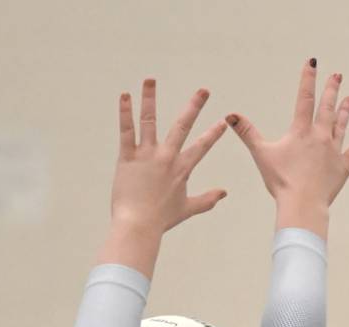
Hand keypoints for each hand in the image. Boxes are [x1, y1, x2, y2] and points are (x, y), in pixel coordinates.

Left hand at [110, 80, 227, 232]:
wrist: (139, 225)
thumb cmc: (162, 219)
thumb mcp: (188, 209)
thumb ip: (207, 199)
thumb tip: (223, 193)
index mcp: (182, 170)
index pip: (202, 147)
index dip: (214, 133)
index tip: (223, 120)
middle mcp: (167, 158)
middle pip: (182, 126)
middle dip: (194, 106)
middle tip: (203, 90)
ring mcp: (147, 156)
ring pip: (150, 121)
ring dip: (150, 99)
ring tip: (150, 80)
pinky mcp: (127, 157)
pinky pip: (126, 131)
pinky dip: (125, 112)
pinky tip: (125, 96)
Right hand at [227, 59, 348, 235]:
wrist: (303, 205)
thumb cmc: (281, 181)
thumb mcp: (261, 154)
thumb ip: (247, 132)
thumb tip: (230, 115)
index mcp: (301, 131)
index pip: (304, 99)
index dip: (308, 79)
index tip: (312, 62)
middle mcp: (320, 137)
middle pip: (327, 108)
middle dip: (331, 90)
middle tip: (337, 75)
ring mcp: (334, 151)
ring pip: (341, 125)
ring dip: (345, 110)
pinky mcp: (343, 166)